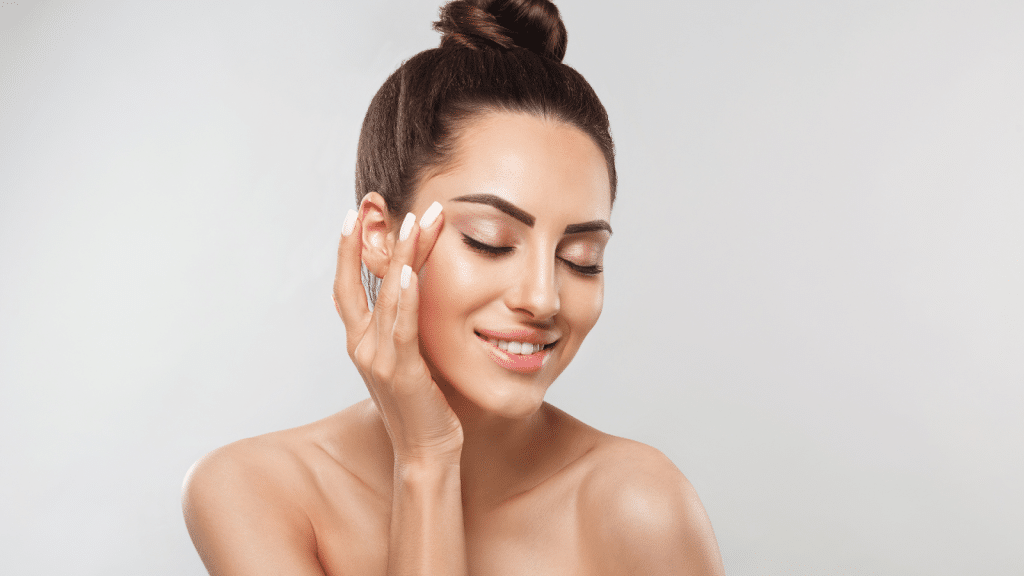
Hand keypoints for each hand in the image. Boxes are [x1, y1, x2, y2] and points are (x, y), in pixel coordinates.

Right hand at [332, 201, 462, 461]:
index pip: (347, 286)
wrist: (425, 451)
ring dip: (402, 255)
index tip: (354, 213)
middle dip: (373, 239)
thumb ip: (405, 325)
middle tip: (385, 202)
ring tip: (417, 220)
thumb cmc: (423, 404)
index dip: (346, 249)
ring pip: (387, 296)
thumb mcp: (409, 357)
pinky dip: (405, 297)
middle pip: (363, 281)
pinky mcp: (401, 372)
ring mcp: (378, 359)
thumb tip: (417, 289)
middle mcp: (362, 346)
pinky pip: (401, 326)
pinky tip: (410, 270)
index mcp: (361, 341)